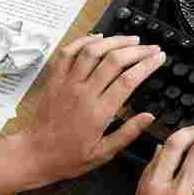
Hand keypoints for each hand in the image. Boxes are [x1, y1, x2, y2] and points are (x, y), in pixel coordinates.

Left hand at [16, 34, 164, 187]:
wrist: (34, 154)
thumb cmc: (69, 157)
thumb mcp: (103, 153)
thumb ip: (128, 133)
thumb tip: (149, 116)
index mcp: (99, 112)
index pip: (128, 80)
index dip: (147, 65)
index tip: (159, 57)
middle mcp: (83, 92)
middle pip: (114, 60)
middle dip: (137, 50)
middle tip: (151, 47)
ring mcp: (67, 83)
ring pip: (92, 51)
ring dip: (114, 41)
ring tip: (131, 39)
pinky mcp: (55, 79)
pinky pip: (68, 52)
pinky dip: (84, 40)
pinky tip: (99, 37)